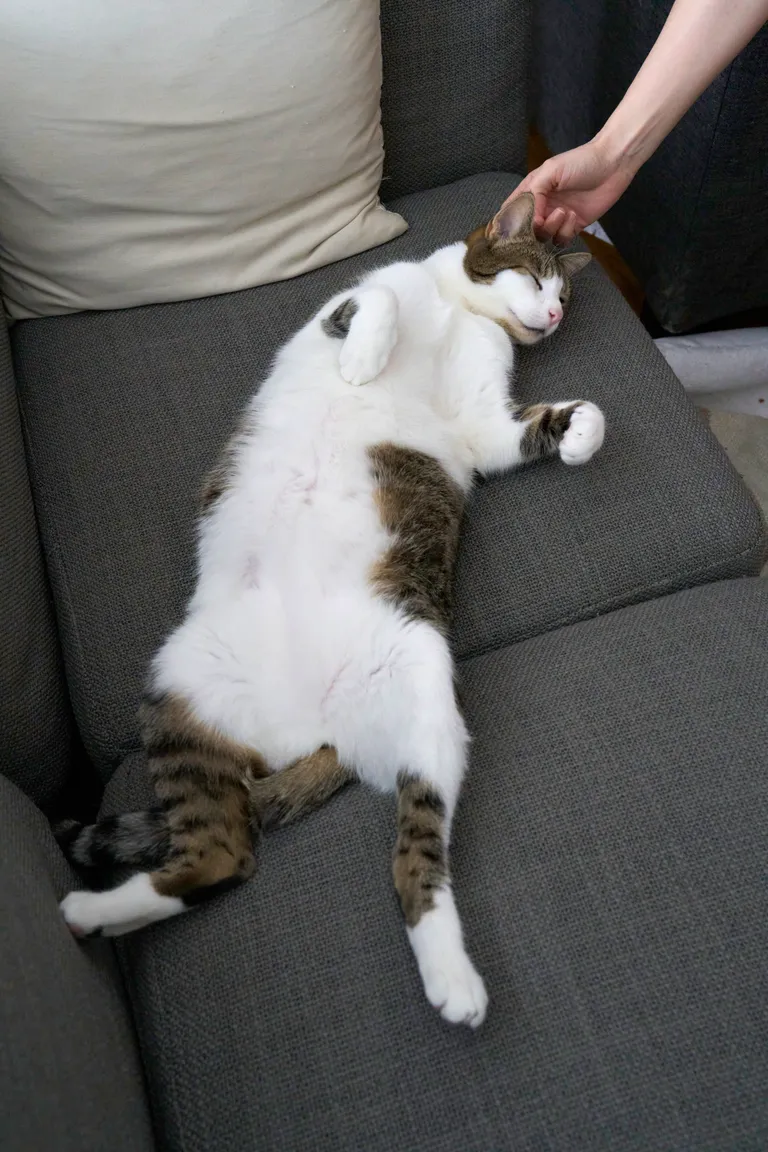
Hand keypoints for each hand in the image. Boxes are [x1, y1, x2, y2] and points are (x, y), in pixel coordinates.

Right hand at [504, 138, 636, 244]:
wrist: (613, 164)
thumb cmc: (581, 161)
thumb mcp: (550, 170)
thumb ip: (534, 193)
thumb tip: (530, 221)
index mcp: (532, 191)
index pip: (512, 211)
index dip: (510, 222)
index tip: (515, 226)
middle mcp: (542, 206)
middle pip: (526, 230)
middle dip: (533, 230)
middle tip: (542, 220)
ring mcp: (557, 218)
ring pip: (543, 237)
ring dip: (552, 228)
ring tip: (565, 211)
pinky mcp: (573, 226)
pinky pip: (561, 240)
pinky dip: (566, 232)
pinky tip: (574, 216)